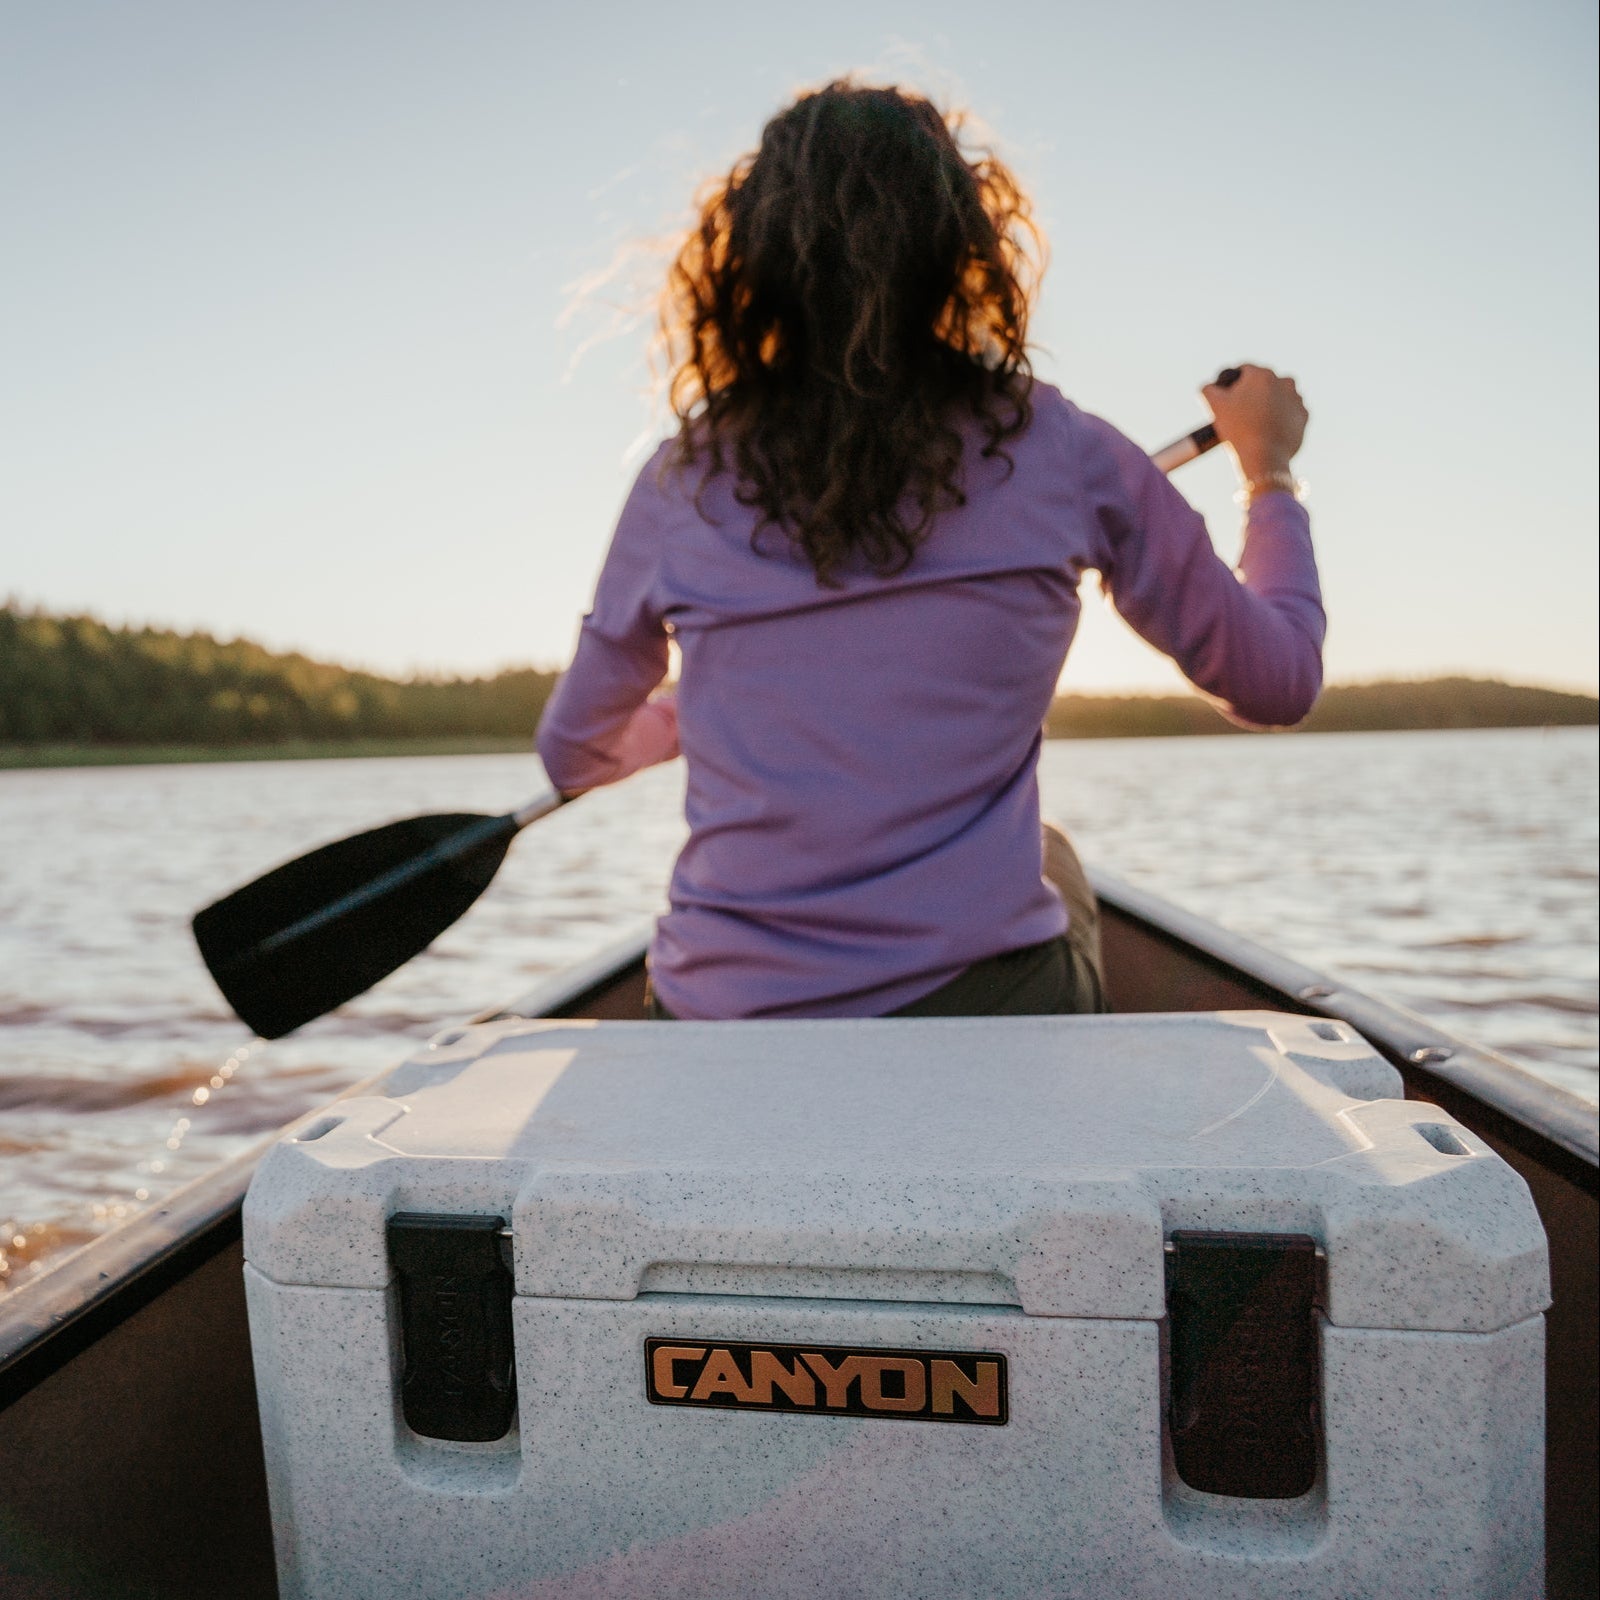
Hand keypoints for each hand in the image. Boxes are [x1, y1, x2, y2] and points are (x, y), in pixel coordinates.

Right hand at [1201, 364, 1307, 482]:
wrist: (1264, 457)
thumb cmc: (1238, 430)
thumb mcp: (1214, 406)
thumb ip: (1208, 389)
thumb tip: (1210, 387)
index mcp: (1261, 375)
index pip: (1244, 371)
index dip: (1233, 384)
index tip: (1229, 399)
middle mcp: (1284, 381)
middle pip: (1263, 384)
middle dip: (1253, 394)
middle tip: (1242, 414)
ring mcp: (1296, 399)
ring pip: (1279, 397)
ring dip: (1269, 405)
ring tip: (1256, 424)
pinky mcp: (1304, 416)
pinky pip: (1290, 413)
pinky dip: (1281, 419)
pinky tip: (1269, 431)